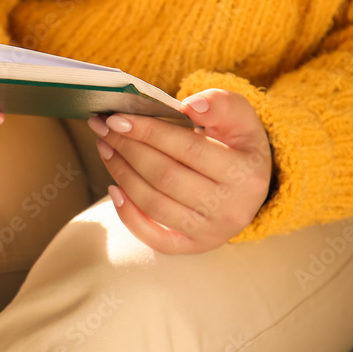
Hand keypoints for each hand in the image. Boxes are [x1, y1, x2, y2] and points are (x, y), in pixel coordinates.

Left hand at [87, 88, 272, 253]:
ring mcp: (212, 232)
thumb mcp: (240, 116)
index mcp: (245, 173)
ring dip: (122, 173)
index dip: (149, 132)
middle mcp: (232, 209)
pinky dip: (129, 217)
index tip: (117, 118)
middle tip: (102, 128)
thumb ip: (220, 104)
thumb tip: (190, 106)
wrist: (250, 182)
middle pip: (165, 176)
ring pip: (154, 204)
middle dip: (127, 149)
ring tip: (105, 147)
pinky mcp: (195, 246)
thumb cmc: (238, 142)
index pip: (187, 149)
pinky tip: (114, 189)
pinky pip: (155, 239)